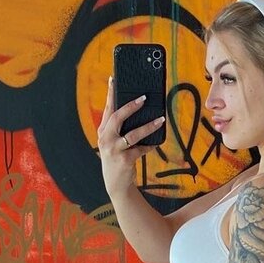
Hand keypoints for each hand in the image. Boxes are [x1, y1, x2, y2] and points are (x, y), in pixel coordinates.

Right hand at [97, 78, 165, 198]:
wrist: (116, 184)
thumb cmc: (117, 158)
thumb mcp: (113, 142)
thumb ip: (119, 129)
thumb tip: (136, 110)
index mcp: (103, 131)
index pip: (107, 109)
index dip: (110, 94)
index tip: (114, 79)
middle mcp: (106, 139)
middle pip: (117, 117)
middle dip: (131, 106)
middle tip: (143, 98)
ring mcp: (114, 150)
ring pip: (133, 134)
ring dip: (148, 126)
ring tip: (160, 119)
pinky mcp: (125, 160)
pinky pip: (141, 149)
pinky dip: (150, 145)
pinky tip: (156, 142)